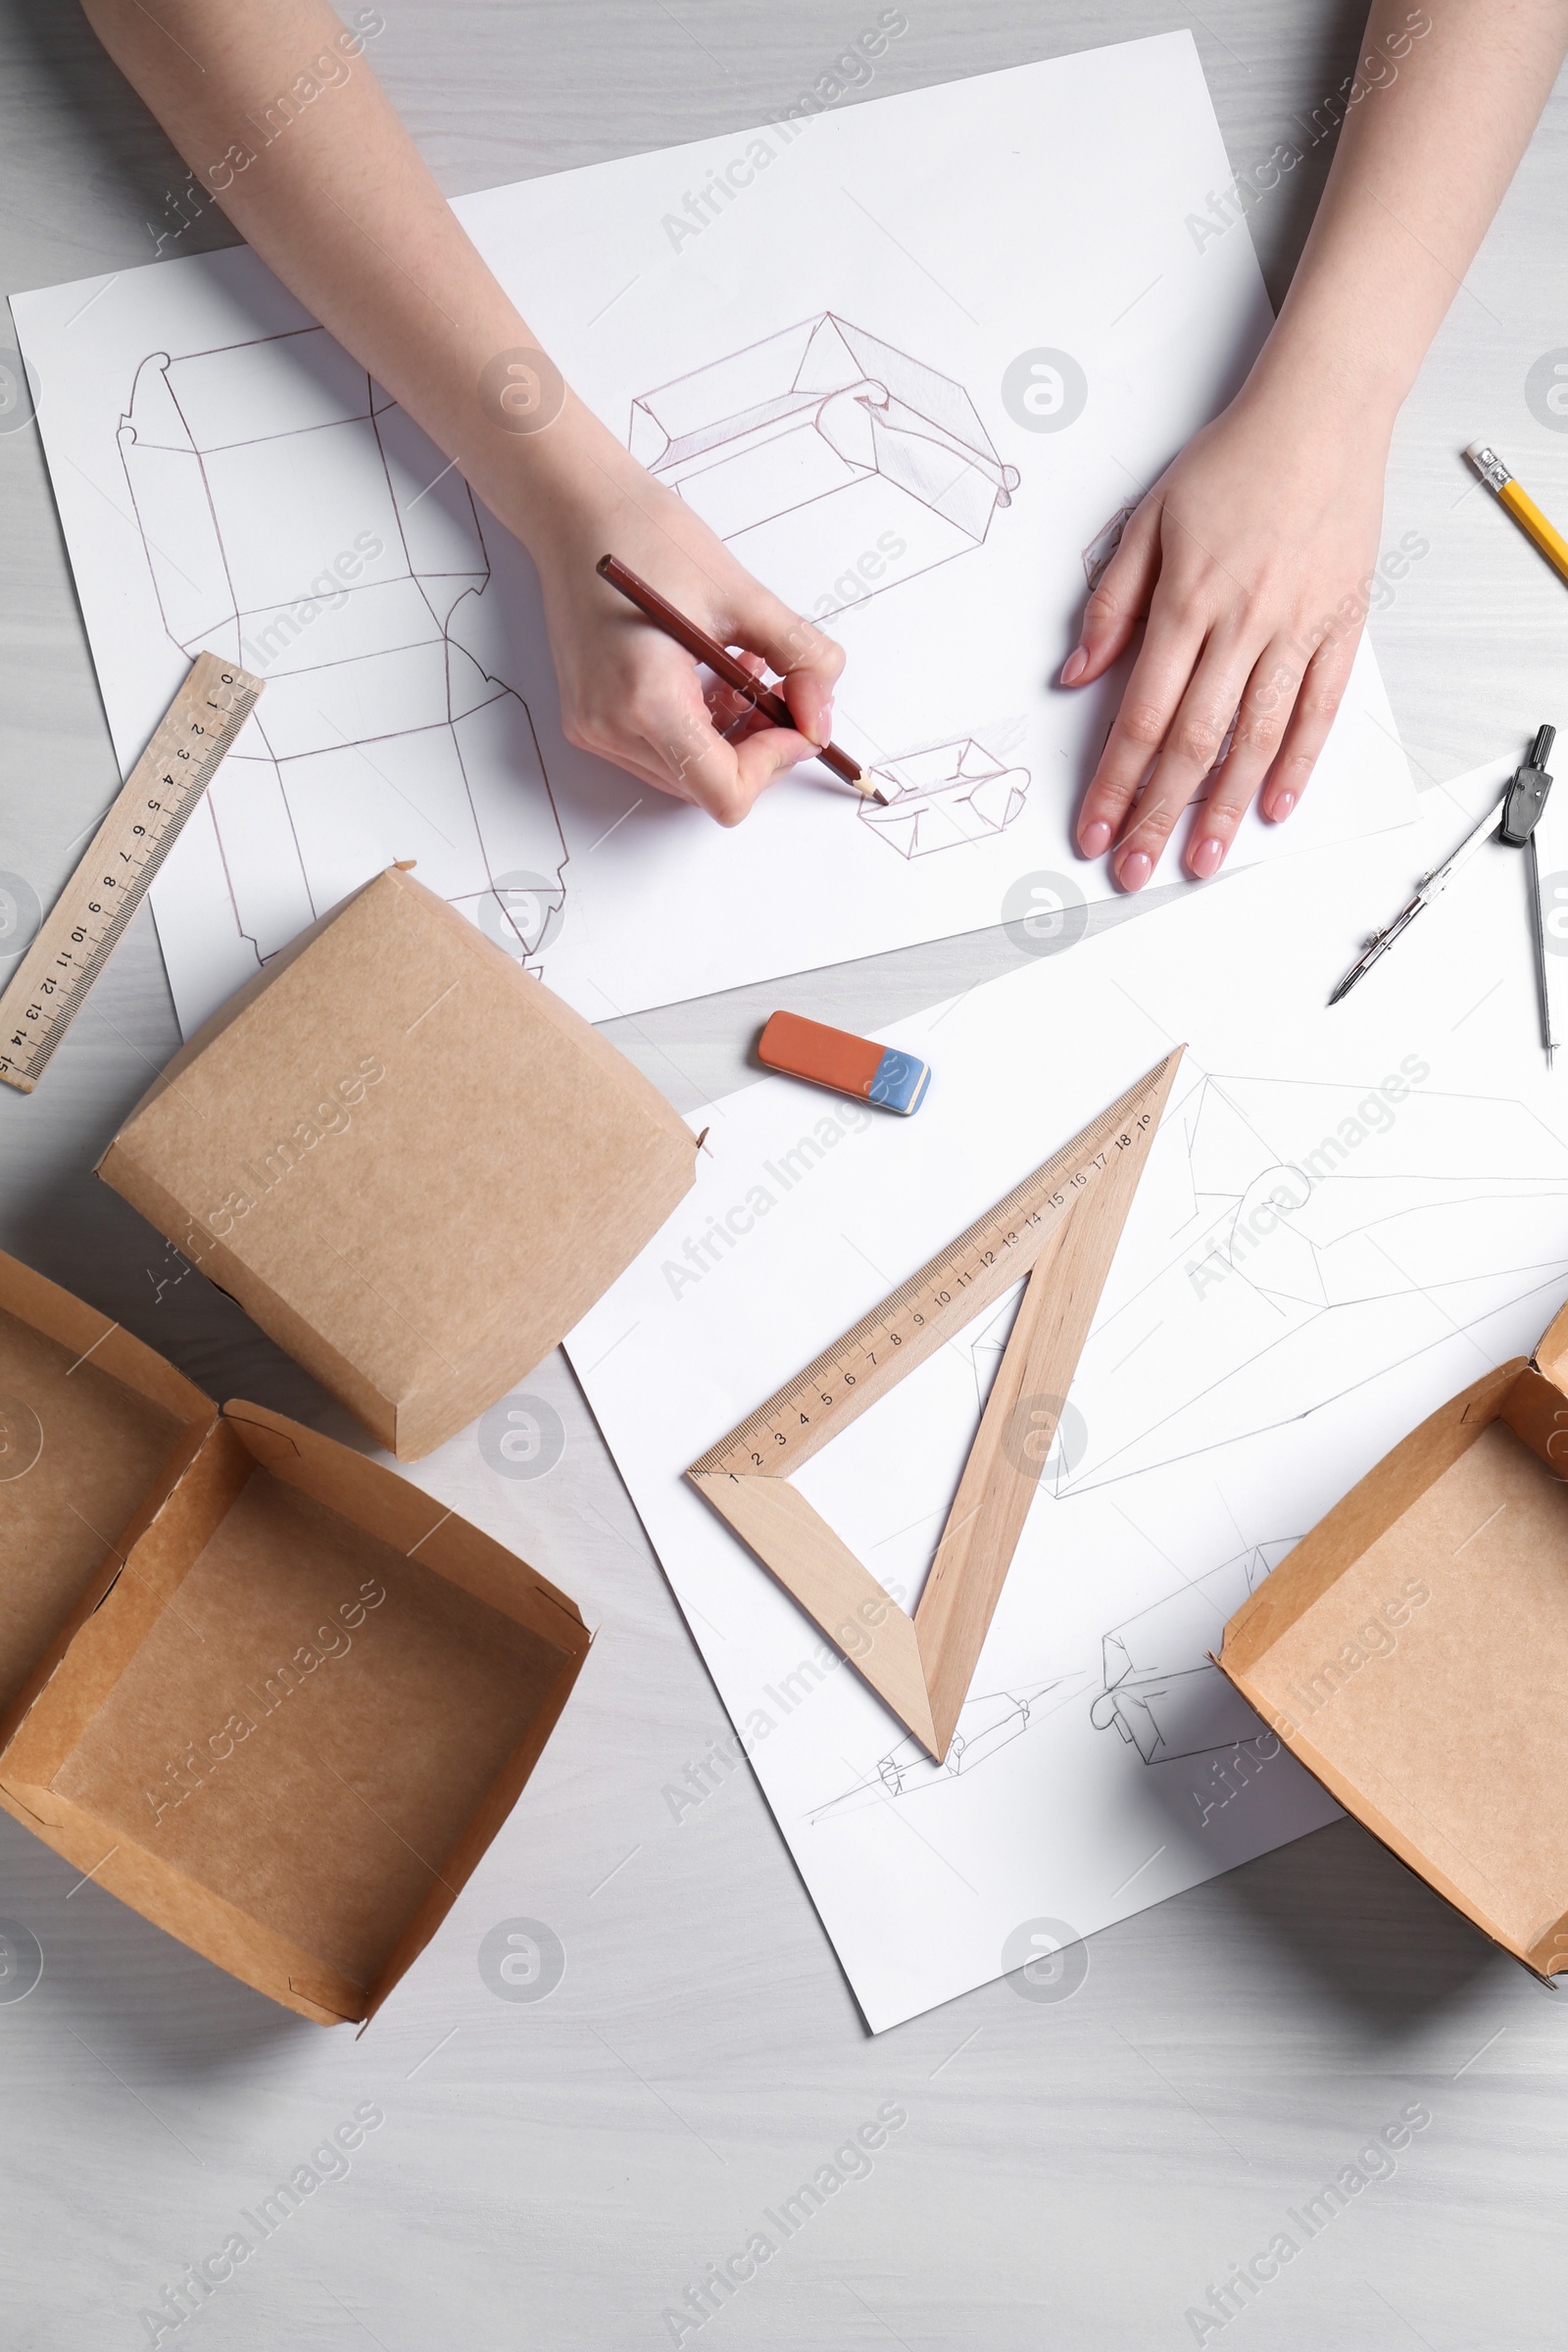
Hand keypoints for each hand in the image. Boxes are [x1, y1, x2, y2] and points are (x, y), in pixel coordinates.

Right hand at [505, 403, 845, 825]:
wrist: (576, 510)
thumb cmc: (646, 537)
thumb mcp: (743, 594)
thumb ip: (799, 659)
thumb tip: (822, 716)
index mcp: (646, 699)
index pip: (725, 790)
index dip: (775, 763)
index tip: (797, 720)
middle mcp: (612, 727)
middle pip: (708, 787)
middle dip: (757, 747)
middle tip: (779, 689)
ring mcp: (595, 728)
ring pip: (687, 774)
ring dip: (730, 737)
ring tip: (742, 670)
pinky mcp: (590, 719)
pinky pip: (659, 751)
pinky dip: (698, 726)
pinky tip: (708, 675)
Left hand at [1061, 386, 1389, 887]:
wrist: (1321, 416)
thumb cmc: (1233, 462)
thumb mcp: (1147, 519)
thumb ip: (1110, 604)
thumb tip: (1075, 675)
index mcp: (1186, 601)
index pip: (1140, 716)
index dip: (1114, 784)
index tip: (1093, 829)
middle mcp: (1242, 623)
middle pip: (1192, 743)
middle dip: (1158, 815)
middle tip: (1134, 868)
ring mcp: (1296, 628)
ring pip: (1255, 738)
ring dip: (1225, 807)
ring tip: (1202, 858)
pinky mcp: (1340, 624)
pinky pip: (1319, 708)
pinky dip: (1297, 761)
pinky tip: (1274, 804)